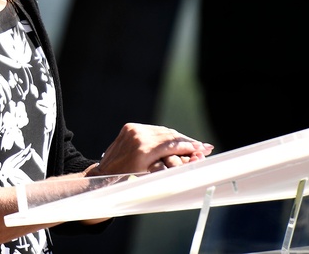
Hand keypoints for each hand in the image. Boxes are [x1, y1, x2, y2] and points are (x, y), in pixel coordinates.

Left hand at [91, 123, 213, 175]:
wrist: (104, 173)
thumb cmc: (127, 180)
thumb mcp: (151, 175)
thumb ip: (170, 166)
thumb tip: (194, 159)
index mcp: (143, 149)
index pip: (172, 144)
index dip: (189, 146)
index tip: (204, 149)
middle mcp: (138, 135)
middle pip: (169, 135)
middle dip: (187, 141)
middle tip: (204, 147)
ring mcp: (133, 129)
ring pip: (162, 131)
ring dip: (178, 138)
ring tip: (193, 144)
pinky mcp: (130, 127)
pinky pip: (153, 130)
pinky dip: (165, 135)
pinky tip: (176, 140)